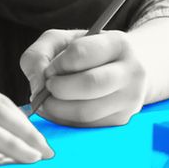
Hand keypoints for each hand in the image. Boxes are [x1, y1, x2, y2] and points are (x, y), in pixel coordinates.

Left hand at [20, 29, 148, 126]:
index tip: (50, 68)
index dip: (58, 63)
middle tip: (47, 86)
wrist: (124, 67)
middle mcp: (131, 72)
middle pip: (89, 84)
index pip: (81, 53)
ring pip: (88, 111)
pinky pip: (88, 126)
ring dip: (58, 108)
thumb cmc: (85, 50)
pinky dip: (66, 120)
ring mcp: (130, 99)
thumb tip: (37, 87)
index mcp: (118, 43)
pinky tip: (57, 110)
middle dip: (59, 88)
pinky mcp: (123, 120)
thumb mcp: (60, 40)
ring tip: (47, 100)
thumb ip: (39, 55)